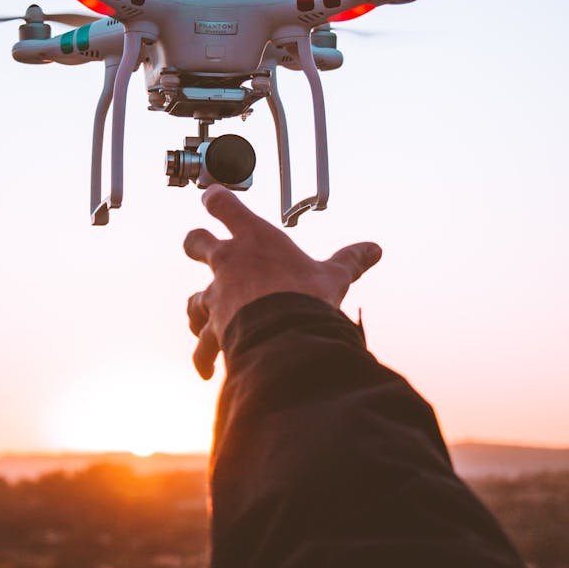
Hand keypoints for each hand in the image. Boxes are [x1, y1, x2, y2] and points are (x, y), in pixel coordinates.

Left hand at [184, 185, 381, 378]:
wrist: (287, 336)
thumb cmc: (308, 298)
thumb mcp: (334, 277)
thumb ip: (351, 261)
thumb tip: (375, 249)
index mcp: (256, 238)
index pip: (225, 205)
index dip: (216, 199)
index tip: (211, 198)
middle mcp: (229, 261)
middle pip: (195, 241)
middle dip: (196, 245)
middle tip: (199, 247)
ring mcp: (217, 294)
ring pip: (193, 299)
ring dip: (198, 310)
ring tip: (205, 323)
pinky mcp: (214, 327)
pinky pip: (202, 344)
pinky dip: (203, 357)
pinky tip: (207, 369)